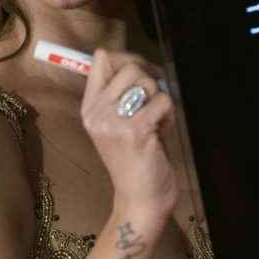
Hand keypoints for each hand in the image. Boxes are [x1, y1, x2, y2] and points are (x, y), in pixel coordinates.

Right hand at [80, 48, 179, 220]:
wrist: (140, 198)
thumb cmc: (135, 158)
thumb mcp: (117, 124)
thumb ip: (121, 94)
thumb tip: (138, 61)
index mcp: (89, 108)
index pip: (101, 60)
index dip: (128, 60)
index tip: (142, 75)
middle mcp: (96, 113)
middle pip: (130, 67)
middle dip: (151, 82)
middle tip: (154, 103)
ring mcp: (113, 122)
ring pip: (148, 83)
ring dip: (161, 101)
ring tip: (156, 122)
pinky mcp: (134, 131)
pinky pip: (163, 101)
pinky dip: (169, 115)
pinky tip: (161, 132)